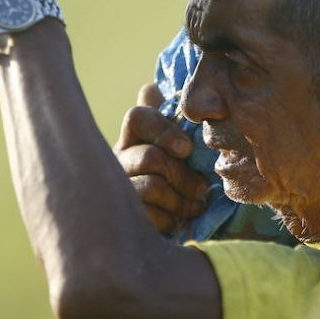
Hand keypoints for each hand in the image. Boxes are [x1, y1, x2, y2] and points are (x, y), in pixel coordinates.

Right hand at [115, 83, 208, 234]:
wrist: (163, 230)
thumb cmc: (174, 183)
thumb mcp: (176, 152)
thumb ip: (168, 122)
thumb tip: (151, 88)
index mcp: (132, 139)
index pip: (137, 117)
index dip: (163, 129)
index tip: (187, 150)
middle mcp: (117, 161)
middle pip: (150, 157)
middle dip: (183, 175)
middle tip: (202, 188)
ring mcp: (117, 190)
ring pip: (152, 186)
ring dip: (181, 200)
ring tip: (194, 207)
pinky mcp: (121, 219)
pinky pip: (151, 216)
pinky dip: (171, 220)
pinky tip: (176, 223)